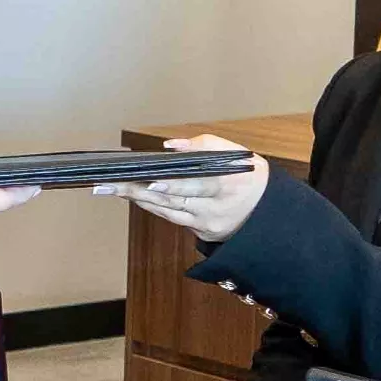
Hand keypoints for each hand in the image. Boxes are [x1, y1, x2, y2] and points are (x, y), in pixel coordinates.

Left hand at [100, 135, 267, 241]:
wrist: (268, 212)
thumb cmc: (246, 175)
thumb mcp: (234, 154)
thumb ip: (203, 146)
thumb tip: (170, 146)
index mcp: (230, 182)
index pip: (196, 182)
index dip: (172, 183)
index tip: (148, 179)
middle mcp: (217, 206)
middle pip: (174, 198)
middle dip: (140, 190)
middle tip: (112, 184)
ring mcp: (208, 223)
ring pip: (168, 211)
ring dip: (138, 199)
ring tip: (112, 188)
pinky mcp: (202, 233)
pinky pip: (172, 218)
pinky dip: (152, 206)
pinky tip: (133, 197)